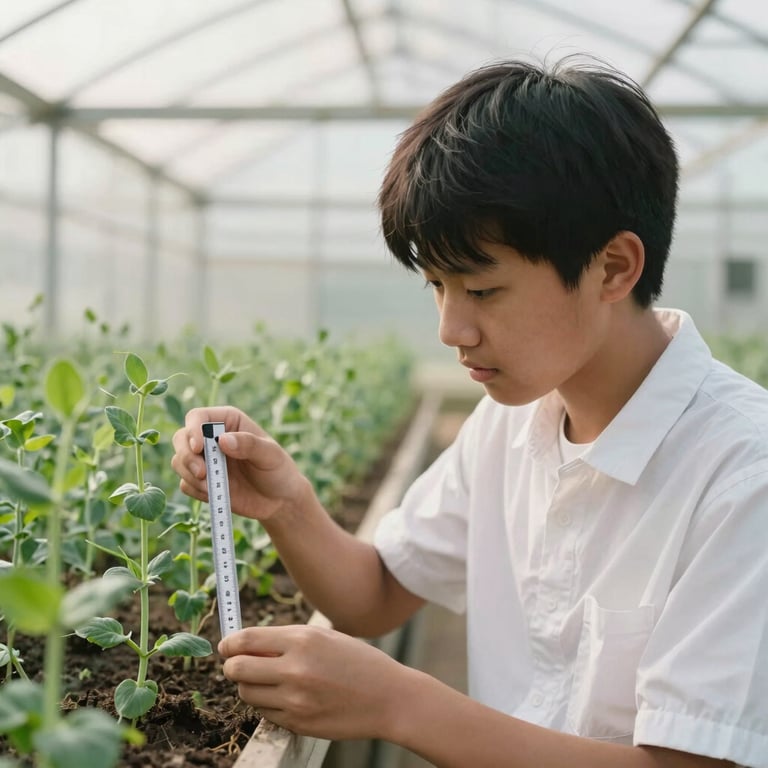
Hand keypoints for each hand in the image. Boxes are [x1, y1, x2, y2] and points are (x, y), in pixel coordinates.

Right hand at [171, 406, 307, 521]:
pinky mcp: (201, 482)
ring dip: (190, 475)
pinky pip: (185, 484)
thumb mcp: (270, 455)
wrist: (279, 501)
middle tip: (203, 473)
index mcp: (228, 422)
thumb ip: (249, 444)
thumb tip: (223, 440)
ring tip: (213, 487)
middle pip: (181, 438)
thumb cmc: (278, 470)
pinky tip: (215, 494)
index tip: (199, 447)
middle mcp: (212, 438)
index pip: (198, 417)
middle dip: (187, 456)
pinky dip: (196, 490)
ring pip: (179, 461)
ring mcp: (205, 461)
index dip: (193, 430)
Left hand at [218, 624, 406, 739]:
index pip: (245, 640)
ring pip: (246, 693)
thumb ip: (285, 639)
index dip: (229, 643)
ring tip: (268, 680)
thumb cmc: (357, 661)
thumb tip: (245, 643)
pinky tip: (286, 696)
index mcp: (302, 640)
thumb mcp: (324, 638)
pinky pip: (265, 713)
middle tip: (239, 664)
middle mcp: (295, 670)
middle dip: (232, 666)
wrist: (388, 698)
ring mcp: (295, 700)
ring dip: (249, 685)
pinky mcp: (298, 724)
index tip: (226, 645)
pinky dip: (268, 704)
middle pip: (237, 669)